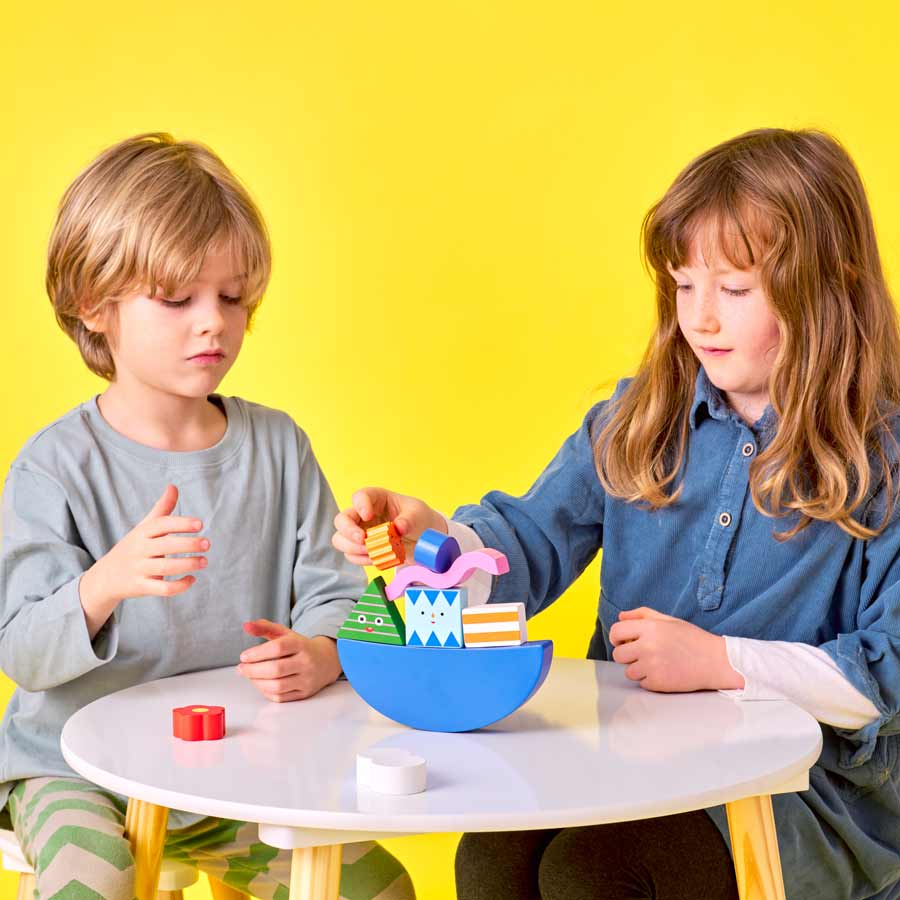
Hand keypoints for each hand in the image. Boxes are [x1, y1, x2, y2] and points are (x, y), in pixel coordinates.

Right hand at [79, 484, 206, 637]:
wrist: (105, 576)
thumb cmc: (133, 547)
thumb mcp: (143, 527)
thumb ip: (161, 509)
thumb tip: (173, 486)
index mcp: (141, 533)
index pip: (161, 525)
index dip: (180, 523)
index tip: (200, 524)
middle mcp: (139, 550)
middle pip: (165, 546)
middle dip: (189, 544)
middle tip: (207, 544)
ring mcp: (139, 569)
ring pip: (166, 568)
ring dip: (188, 564)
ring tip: (204, 561)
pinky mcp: (141, 587)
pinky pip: (162, 588)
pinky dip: (179, 585)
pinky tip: (192, 579)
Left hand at [238, 620, 341, 701]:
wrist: (327, 660)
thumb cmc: (300, 647)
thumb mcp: (285, 633)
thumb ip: (265, 627)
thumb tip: (246, 626)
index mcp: (301, 644)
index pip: (277, 648)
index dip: (257, 653)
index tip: (243, 656)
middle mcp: (306, 662)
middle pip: (276, 669)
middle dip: (253, 670)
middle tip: (241, 668)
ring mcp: (307, 679)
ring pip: (277, 686)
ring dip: (257, 682)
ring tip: (249, 676)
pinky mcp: (305, 693)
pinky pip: (281, 697)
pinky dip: (266, 691)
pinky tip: (260, 684)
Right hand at [332, 487, 445, 565]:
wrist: (423, 538)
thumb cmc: (418, 519)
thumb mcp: (418, 515)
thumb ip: (409, 520)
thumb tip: (399, 528)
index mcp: (377, 499)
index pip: (361, 496)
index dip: (360, 505)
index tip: (368, 516)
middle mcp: (363, 514)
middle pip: (342, 519)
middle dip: (348, 531)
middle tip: (363, 540)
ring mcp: (360, 532)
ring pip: (341, 539)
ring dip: (352, 548)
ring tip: (371, 552)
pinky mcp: (362, 548)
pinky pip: (352, 555)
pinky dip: (360, 559)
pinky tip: (375, 559)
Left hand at [608, 607, 743, 692]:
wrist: (716, 661)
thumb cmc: (692, 639)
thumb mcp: (669, 620)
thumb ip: (643, 615)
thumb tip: (620, 616)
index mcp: (650, 628)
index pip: (616, 631)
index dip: (616, 637)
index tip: (622, 641)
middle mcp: (648, 646)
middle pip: (618, 654)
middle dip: (627, 655)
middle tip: (641, 654)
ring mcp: (652, 666)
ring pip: (628, 671)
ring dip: (638, 669)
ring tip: (657, 664)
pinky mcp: (658, 683)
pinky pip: (642, 683)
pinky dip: (650, 680)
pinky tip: (665, 672)